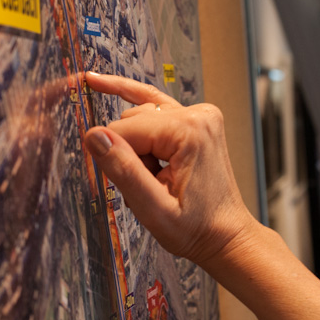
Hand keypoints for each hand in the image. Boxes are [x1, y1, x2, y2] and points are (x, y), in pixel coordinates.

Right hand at [83, 72, 257, 267]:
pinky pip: (153, 102)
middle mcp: (198, 114)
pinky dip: (129, 96)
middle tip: (150, 185)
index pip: (124, 130)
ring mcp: (199, 113)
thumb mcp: (154, 210)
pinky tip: (100, 82)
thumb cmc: (196, 228)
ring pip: (138, 117)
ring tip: (156, 177)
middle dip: (130, 155)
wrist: (225, 236)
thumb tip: (94, 136)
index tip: (128, 185)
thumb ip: (124, 171)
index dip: (116, 159)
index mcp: (190, 132)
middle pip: (131, 121)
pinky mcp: (195, 118)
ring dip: (138, 147)